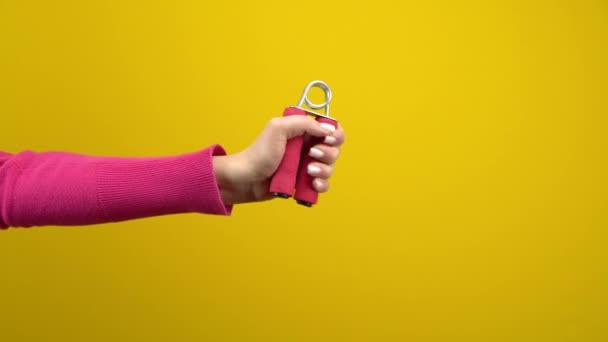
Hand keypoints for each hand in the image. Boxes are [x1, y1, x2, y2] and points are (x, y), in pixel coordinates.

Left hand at [212, 115, 344, 204]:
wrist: (246, 180)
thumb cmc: (259, 153)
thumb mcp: (278, 128)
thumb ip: (304, 123)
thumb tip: (327, 130)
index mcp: (303, 131)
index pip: (330, 129)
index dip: (335, 134)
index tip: (328, 139)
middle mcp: (307, 147)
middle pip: (334, 149)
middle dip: (328, 153)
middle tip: (312, 154)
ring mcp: (306, 166)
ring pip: (330, 167)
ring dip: (324, 169)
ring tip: (308, 171)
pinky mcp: (304, 182)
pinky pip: (322, 184)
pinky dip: (321, 184)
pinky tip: (312, 184)